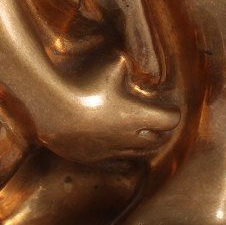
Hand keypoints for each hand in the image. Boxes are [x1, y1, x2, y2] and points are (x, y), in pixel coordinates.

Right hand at [32, 50, 180, 164]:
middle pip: (157, 140)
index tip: (169, 108)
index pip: (170, 120)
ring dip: (143, 146)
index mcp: (139, 115)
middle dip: (161, 132)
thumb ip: (127, 65)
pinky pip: (116, 162)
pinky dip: (123, 156)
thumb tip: (133, 63)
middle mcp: (130, 136)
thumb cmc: (85, 82)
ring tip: (144, 139)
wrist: (54, 106)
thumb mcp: (113, 65)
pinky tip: (123, 153)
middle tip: (160, 125)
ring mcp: (112, 150)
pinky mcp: (94, 158)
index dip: (172, 113)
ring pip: (137, 154)